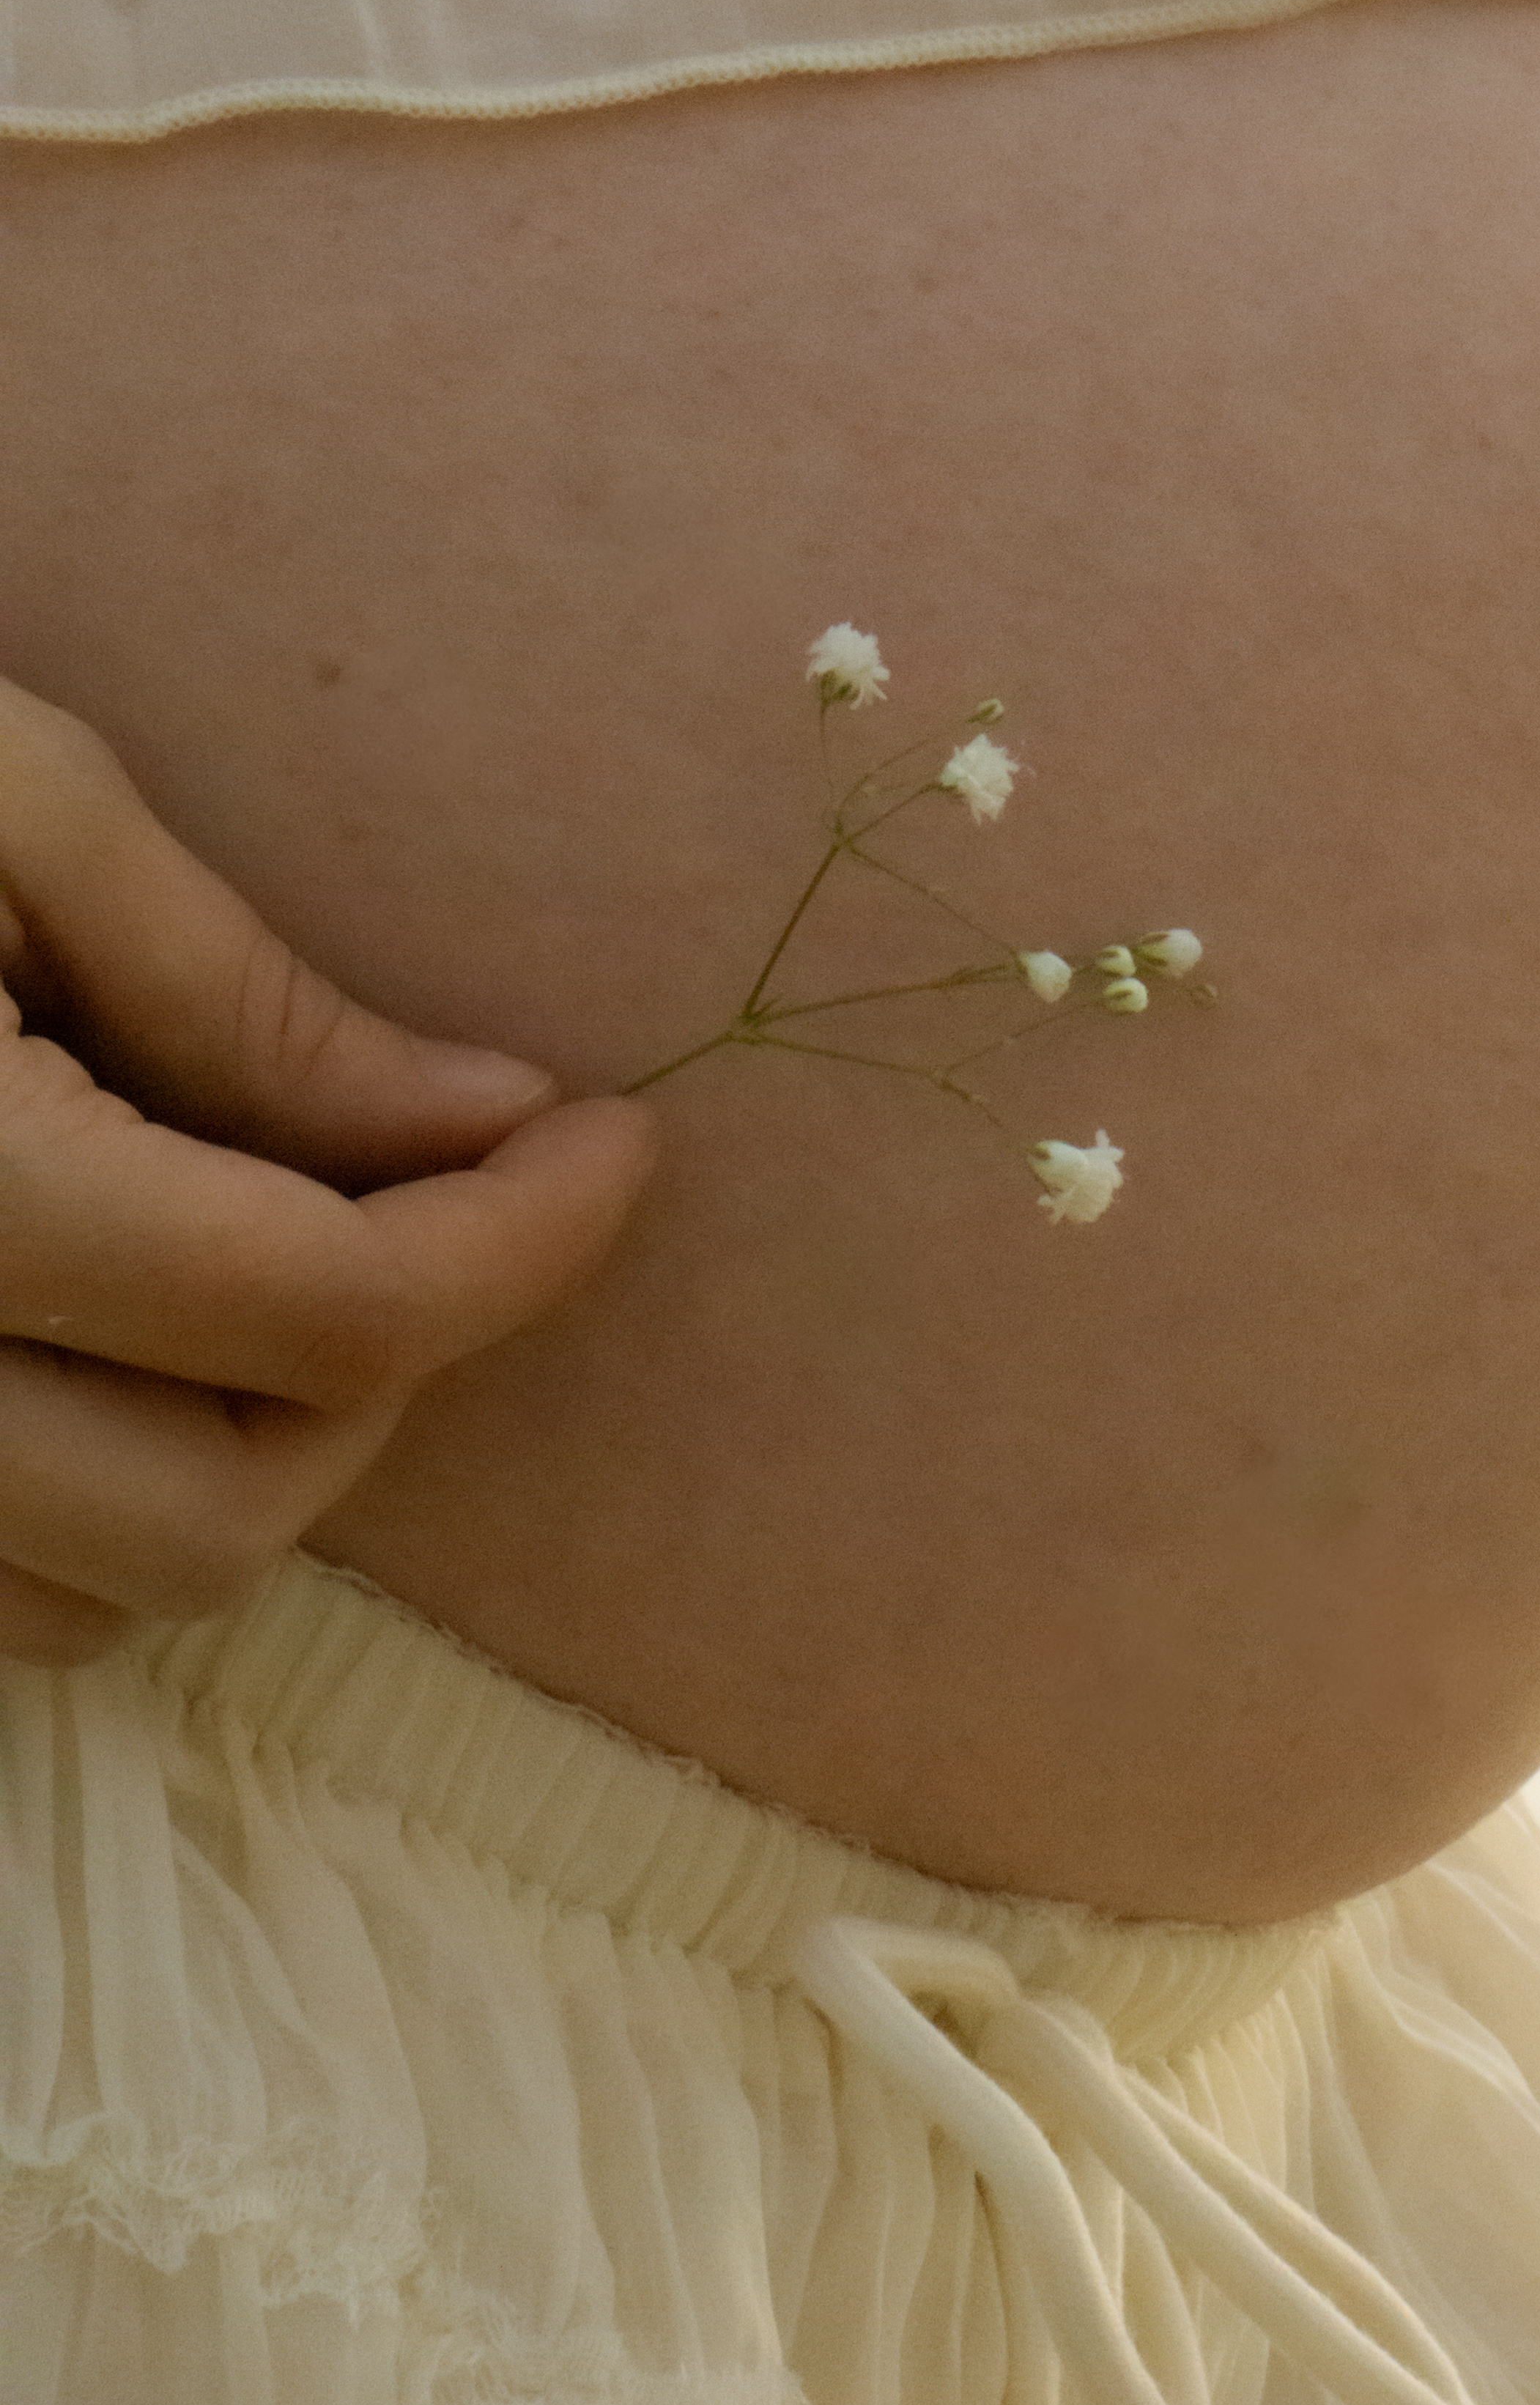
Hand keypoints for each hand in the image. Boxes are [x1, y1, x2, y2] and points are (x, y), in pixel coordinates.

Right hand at [0, 681, 653, 1664]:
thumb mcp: (13, 803)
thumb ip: (242, 996)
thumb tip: (485, 1121)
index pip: (322, 1315)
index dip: (520, 1241)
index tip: (615, 1137)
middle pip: (224, 1509)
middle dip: (386, 1364)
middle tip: (448, 1186)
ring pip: (102, 1601)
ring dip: (242, 1452)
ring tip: (268, 1242)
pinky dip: (97, 1503)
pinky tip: (125, 1325)